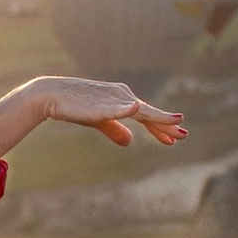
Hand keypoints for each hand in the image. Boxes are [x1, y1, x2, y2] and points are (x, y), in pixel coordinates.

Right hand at [0, 75, 184, 159]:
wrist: (53, 95)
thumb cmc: (76, 106)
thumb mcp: (99, 121)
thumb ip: (115, 130)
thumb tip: (130, 142)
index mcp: (123, 101)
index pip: (146, 116)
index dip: (161, 128)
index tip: (174, 140)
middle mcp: (122, 96)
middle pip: (149, 113)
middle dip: (166, 124)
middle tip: (184, 135)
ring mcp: (113, 98)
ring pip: (141, 111)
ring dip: (158, 118)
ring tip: (175, 121)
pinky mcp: (100, 103)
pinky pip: (117, 107)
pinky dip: (128, 108)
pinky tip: (136, 108)